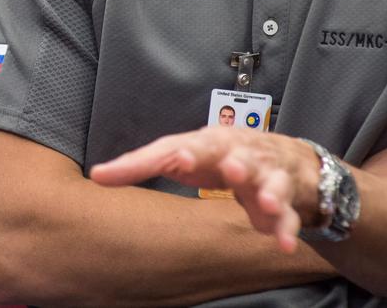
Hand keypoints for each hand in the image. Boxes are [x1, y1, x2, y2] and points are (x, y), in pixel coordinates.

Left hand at [89, 127, 322, 253]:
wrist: (287, 160)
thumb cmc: (221, 157)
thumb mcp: (182, 157)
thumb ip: (141, 166)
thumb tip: (96, 176)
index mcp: (208, 142)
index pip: (187, 147)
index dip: (181, 154)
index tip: (175, 160)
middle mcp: (240, 152)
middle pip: (237, 155)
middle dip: (234, 162)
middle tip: (230, 169)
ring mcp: (267, 174)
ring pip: (270, 182)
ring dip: (269, 192)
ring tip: (267, 205)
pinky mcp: (290, 199)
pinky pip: (290, 216)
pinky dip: (288, 228)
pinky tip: (284, 244)